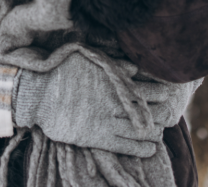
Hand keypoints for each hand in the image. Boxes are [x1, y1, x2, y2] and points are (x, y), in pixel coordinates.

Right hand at [13, 52, 157, 154]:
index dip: (158, 91)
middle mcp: (111, 103)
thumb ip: (111, 64)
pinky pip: (125, 146)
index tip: (168, 91)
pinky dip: (141, 148)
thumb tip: (134, 67)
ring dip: (154, 130)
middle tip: (169, 112)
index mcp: (110, 82)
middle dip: (161, 111)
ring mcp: (105, 122)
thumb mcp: (85, 59)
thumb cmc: (60, 71)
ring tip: (161, 129)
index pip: (142, 88)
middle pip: (145, 110)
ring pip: (139, 130)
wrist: (38, 93)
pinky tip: (151, 147)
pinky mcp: (97, 138)